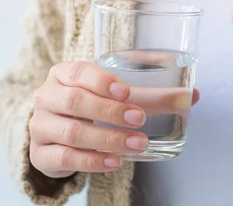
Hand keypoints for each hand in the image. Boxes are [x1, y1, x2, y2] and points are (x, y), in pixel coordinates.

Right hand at [29, 62, 199, 177]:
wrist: (58, 134)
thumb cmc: (92, 105)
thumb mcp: (117, 96)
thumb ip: (153, 95)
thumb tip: (192, 95)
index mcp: (64, 74)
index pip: (78, 71)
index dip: (101, 80)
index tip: (126, 91)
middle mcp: (47, 96)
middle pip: (75, 102)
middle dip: (110, 111)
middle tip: (139, 119)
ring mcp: (40, 126)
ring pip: (73, 132)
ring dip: (108, 139)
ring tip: (137, 144)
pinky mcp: (41, 154)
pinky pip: (66, 158)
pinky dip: (93, 161)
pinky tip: (116, 162)